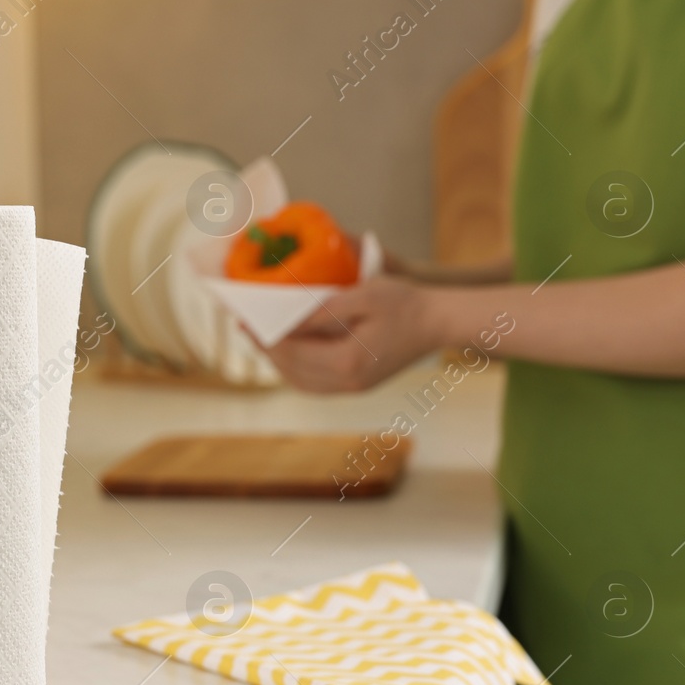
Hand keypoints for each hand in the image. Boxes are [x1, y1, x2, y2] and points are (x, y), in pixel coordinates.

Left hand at [255, 276, 445, 392]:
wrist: (438, 322)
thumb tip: (288, 320)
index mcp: (348, 361)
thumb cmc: (405, 302)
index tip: (246, 320)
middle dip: (267, 349)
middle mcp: (348, 383)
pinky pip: (316, 384)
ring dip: (279, 362)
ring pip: (301, 382)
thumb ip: (323, 310)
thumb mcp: (362, 296)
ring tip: (262, 340)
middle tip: (246, 328)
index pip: (292, 353)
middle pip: (292, 371)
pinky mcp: (358, 386)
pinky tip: (288, 352)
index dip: (266, 338)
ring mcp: (354, 388)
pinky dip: (296, 370)